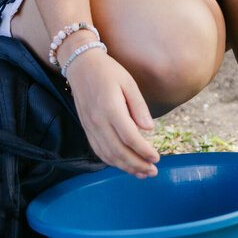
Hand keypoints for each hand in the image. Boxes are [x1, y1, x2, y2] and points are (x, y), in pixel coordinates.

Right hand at [66, 49, 159, 178]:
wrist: (81, 65)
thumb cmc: (108, 71)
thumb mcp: (128, 82)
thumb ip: (139, 106)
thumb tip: (150, 129)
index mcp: (110, 108)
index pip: (129, 138)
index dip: (144, 151)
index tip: (156, 158)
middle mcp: (98, 121)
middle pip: (118, 151)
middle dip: (137, 165)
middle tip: (153, 171)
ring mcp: (90, 126)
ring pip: (107, 155)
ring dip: (125, 167)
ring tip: (142, 173)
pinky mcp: (86, 128)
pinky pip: (98, 150)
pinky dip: (112, 161)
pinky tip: (124, 164)